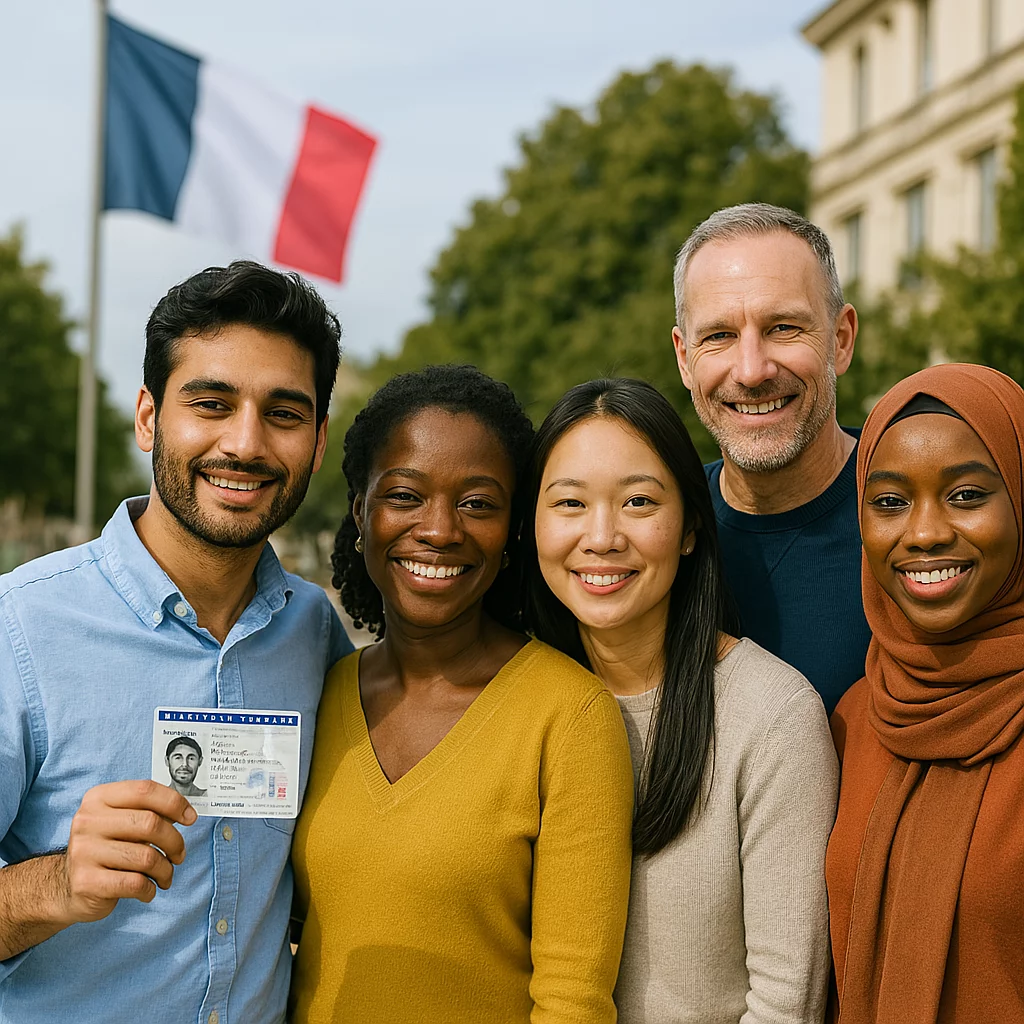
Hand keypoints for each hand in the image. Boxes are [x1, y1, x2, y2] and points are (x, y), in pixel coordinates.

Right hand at [58, 780, 196, 924]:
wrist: (66, 886)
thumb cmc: (106, 848)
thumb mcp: (121, 821)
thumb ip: (149, 812)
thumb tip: (186, 813)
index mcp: (98, 798)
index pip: (144, 790)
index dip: (174, 802)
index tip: (190, 818)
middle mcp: (87, 821)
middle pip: (149, 823)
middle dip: (174, 841)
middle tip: (179, 855)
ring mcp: (84, 851)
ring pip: (146, 857)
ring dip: (165, 869)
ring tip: (165, 875)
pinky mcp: (86, 882)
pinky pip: (135, 883)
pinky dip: (150, 889)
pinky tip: (148, 890)